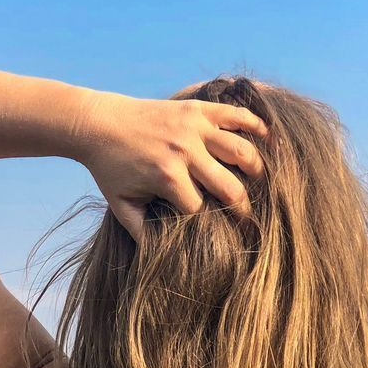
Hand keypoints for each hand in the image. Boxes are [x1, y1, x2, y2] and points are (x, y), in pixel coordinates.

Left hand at [72, 90, 268, 239]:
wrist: (99, 124)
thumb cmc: (110, 169)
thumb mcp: (121, 206)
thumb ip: (141, 232)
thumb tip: (161, 259)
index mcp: (168, 179)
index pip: (203, 211)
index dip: (215, 226)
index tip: (225, 236)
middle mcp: (185, 152)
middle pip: (230, 188)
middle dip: (242, 208)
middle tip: (249, 218)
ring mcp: (194, 128)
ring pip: (241, 151)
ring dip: (256, 169)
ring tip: (260, 182)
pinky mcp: (197, 108)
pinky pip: (235, 115)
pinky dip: (255, 125)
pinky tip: (268, 138)